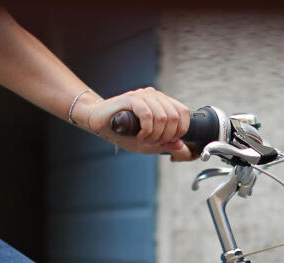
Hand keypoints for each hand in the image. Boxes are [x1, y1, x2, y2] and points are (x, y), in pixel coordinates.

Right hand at [79, 87, 193, 160]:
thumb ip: (166, 145)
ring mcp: (143, 95)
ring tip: (143, 140)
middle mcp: (154, 96)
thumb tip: (182, 147)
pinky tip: (139, 136)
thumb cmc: (123, 132)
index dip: (180, 130)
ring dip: (154, 136)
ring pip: (162, 117)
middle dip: (165, 137)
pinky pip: (147, 115)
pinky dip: (146, 130)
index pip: (183, 112)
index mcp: (162, 103)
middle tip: (152, 143)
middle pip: (174, 117)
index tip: (168, 141)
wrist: (99, 123)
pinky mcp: (131, 98)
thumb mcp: (149, 143)